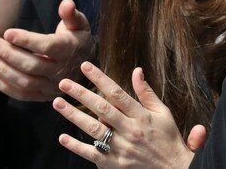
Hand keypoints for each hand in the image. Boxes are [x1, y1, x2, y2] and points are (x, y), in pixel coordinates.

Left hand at [0, 0, 93, 100]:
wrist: (86, 65)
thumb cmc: (77, 39)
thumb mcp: (78, 24)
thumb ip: (71, 14)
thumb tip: (67, 2)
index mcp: (69, 50)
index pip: (46, 47)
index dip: (26, 40)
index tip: (7, 32)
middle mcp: (61, 71)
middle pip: (31, 65)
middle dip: (8, 54)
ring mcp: (52, 86)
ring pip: (25, 81)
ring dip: (4, 70)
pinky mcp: (44, 96)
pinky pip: (23, 95)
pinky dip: (6, 88)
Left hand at [53, 62, 196, 168]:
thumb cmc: (168, 139)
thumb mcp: (163, 113)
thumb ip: (146, 93)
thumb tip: (137, 71)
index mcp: (142, 116)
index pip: (117, 93)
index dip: (100, 78)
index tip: (85, 67)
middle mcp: (130, 130)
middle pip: (101, 108)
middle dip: (81, 94)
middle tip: (64, 83)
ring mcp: (121, 148)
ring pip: (93, 129)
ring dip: (73, 115)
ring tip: (58, 103)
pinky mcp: (114, 164)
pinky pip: (92, 154)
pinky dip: (76, 146)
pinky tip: (63, 137)